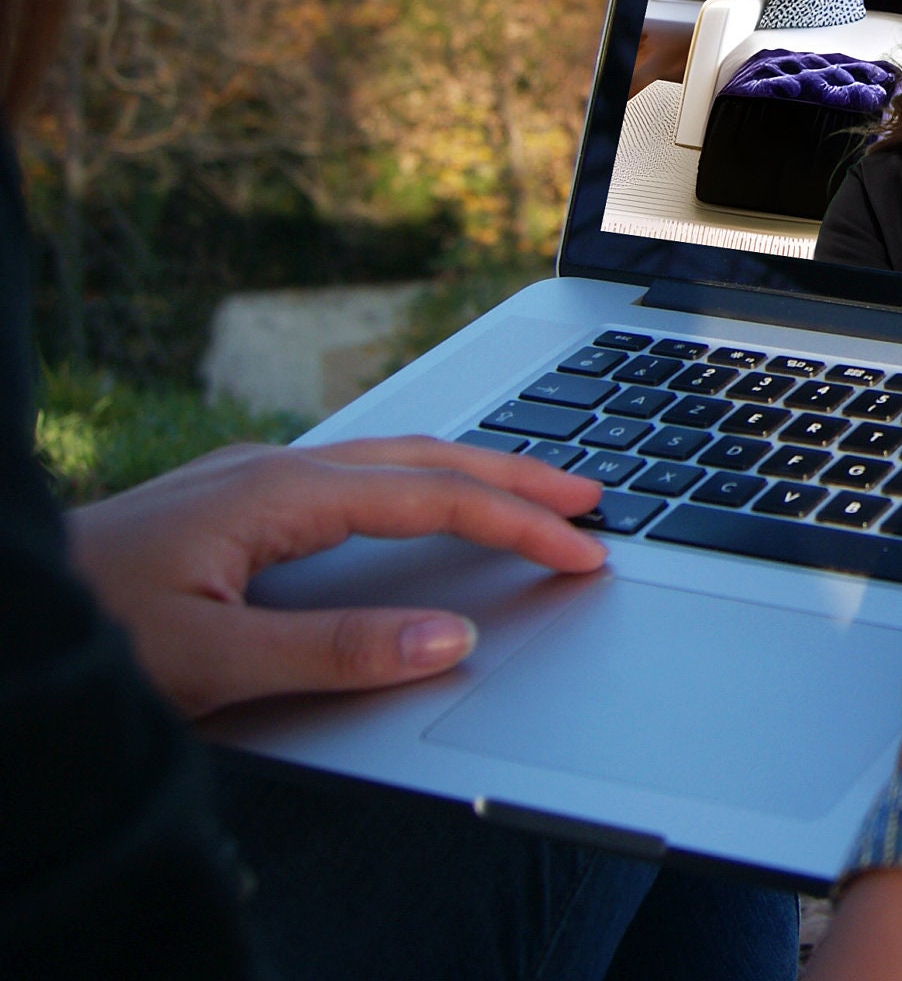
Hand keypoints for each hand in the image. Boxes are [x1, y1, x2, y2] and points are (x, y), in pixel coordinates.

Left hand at [64, 436, 608, 717]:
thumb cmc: (85, 634)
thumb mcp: (213, 663)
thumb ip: (338, 652)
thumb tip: (453, 639)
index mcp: (278, 495)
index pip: (432, 502)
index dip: (518, 526)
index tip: (583, 553)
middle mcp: (269, 472)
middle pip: (424, 459)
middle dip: (517, 475)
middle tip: (594, 496)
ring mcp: (245, 481)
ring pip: (387, 461)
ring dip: (469, 475)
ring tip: (532, 491)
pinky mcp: (228, 503)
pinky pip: (351, 476)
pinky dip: (417, 484)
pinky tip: (419, 504)